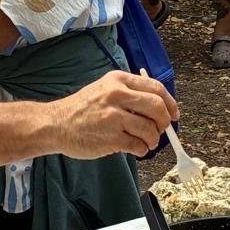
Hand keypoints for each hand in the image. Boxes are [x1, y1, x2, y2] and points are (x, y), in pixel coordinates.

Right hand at [55, 70, 178, 157]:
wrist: (55, 124)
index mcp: (118, 80)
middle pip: (157, 107)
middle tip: (162, 130)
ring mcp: (114, 117)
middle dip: (164, 122)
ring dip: (153, 139)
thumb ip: (130, 93)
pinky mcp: (111, 137)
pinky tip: (136, 148)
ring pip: (150, 129)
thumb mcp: (104, 89)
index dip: (170, 103)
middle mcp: (117, 95)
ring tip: (146, 142)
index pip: (156, 88)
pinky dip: (142, 149)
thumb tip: (160, 107)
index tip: (174, 114)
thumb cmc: (81, 109)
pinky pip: (138, 145)